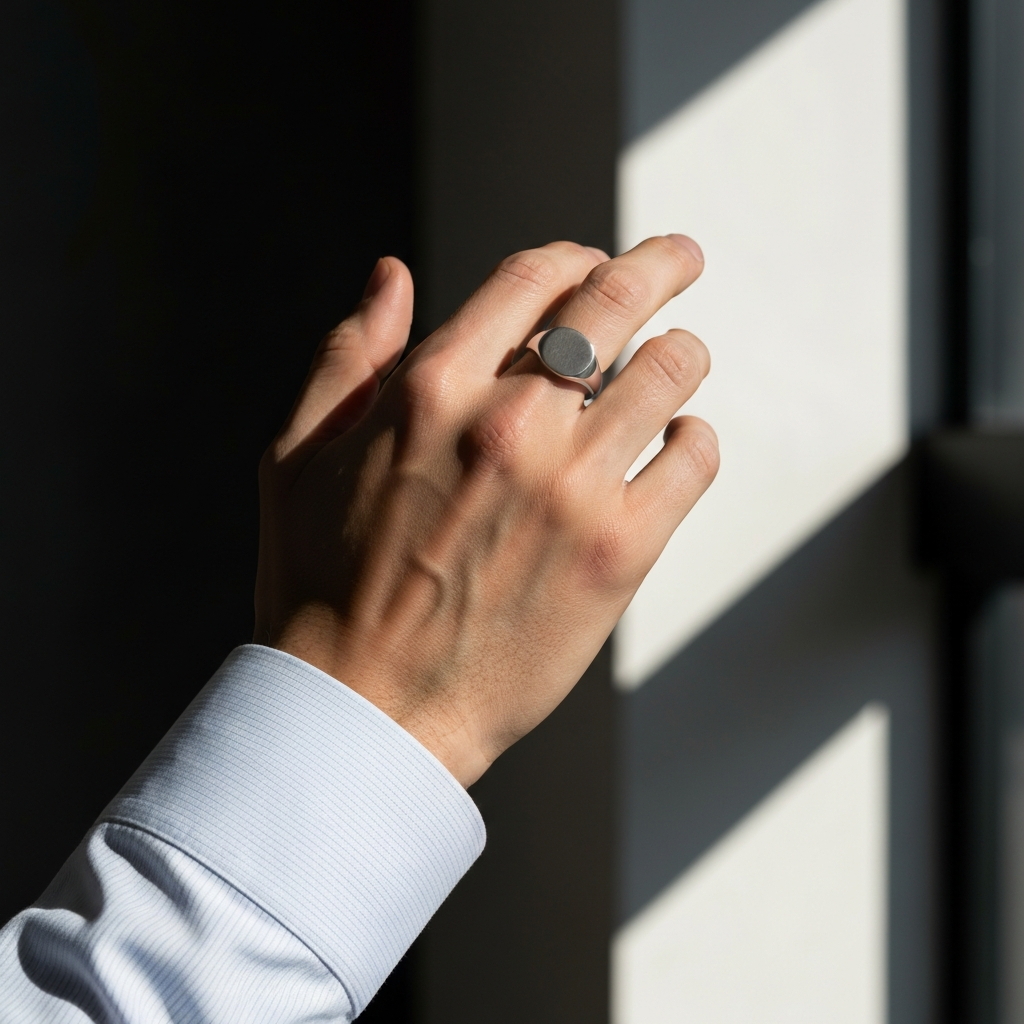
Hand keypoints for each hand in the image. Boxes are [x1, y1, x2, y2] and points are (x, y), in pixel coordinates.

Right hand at [254, 237, 717, 785]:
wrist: (367, 712)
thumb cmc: (322, 587)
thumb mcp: (299, 457)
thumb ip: (349, 357)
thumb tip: (392, 273)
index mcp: (431, 387)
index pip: (532, 278)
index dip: (573, 257)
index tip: (590, 261)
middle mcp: (509, 423)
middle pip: (615, 302)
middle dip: (660, 263)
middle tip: (683, 257)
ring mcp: (572, 487)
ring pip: (670, 372)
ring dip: (683, 353)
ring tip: (682, 358)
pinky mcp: (619, 553)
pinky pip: (691, 460)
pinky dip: (695, 438)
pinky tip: (681, 439)